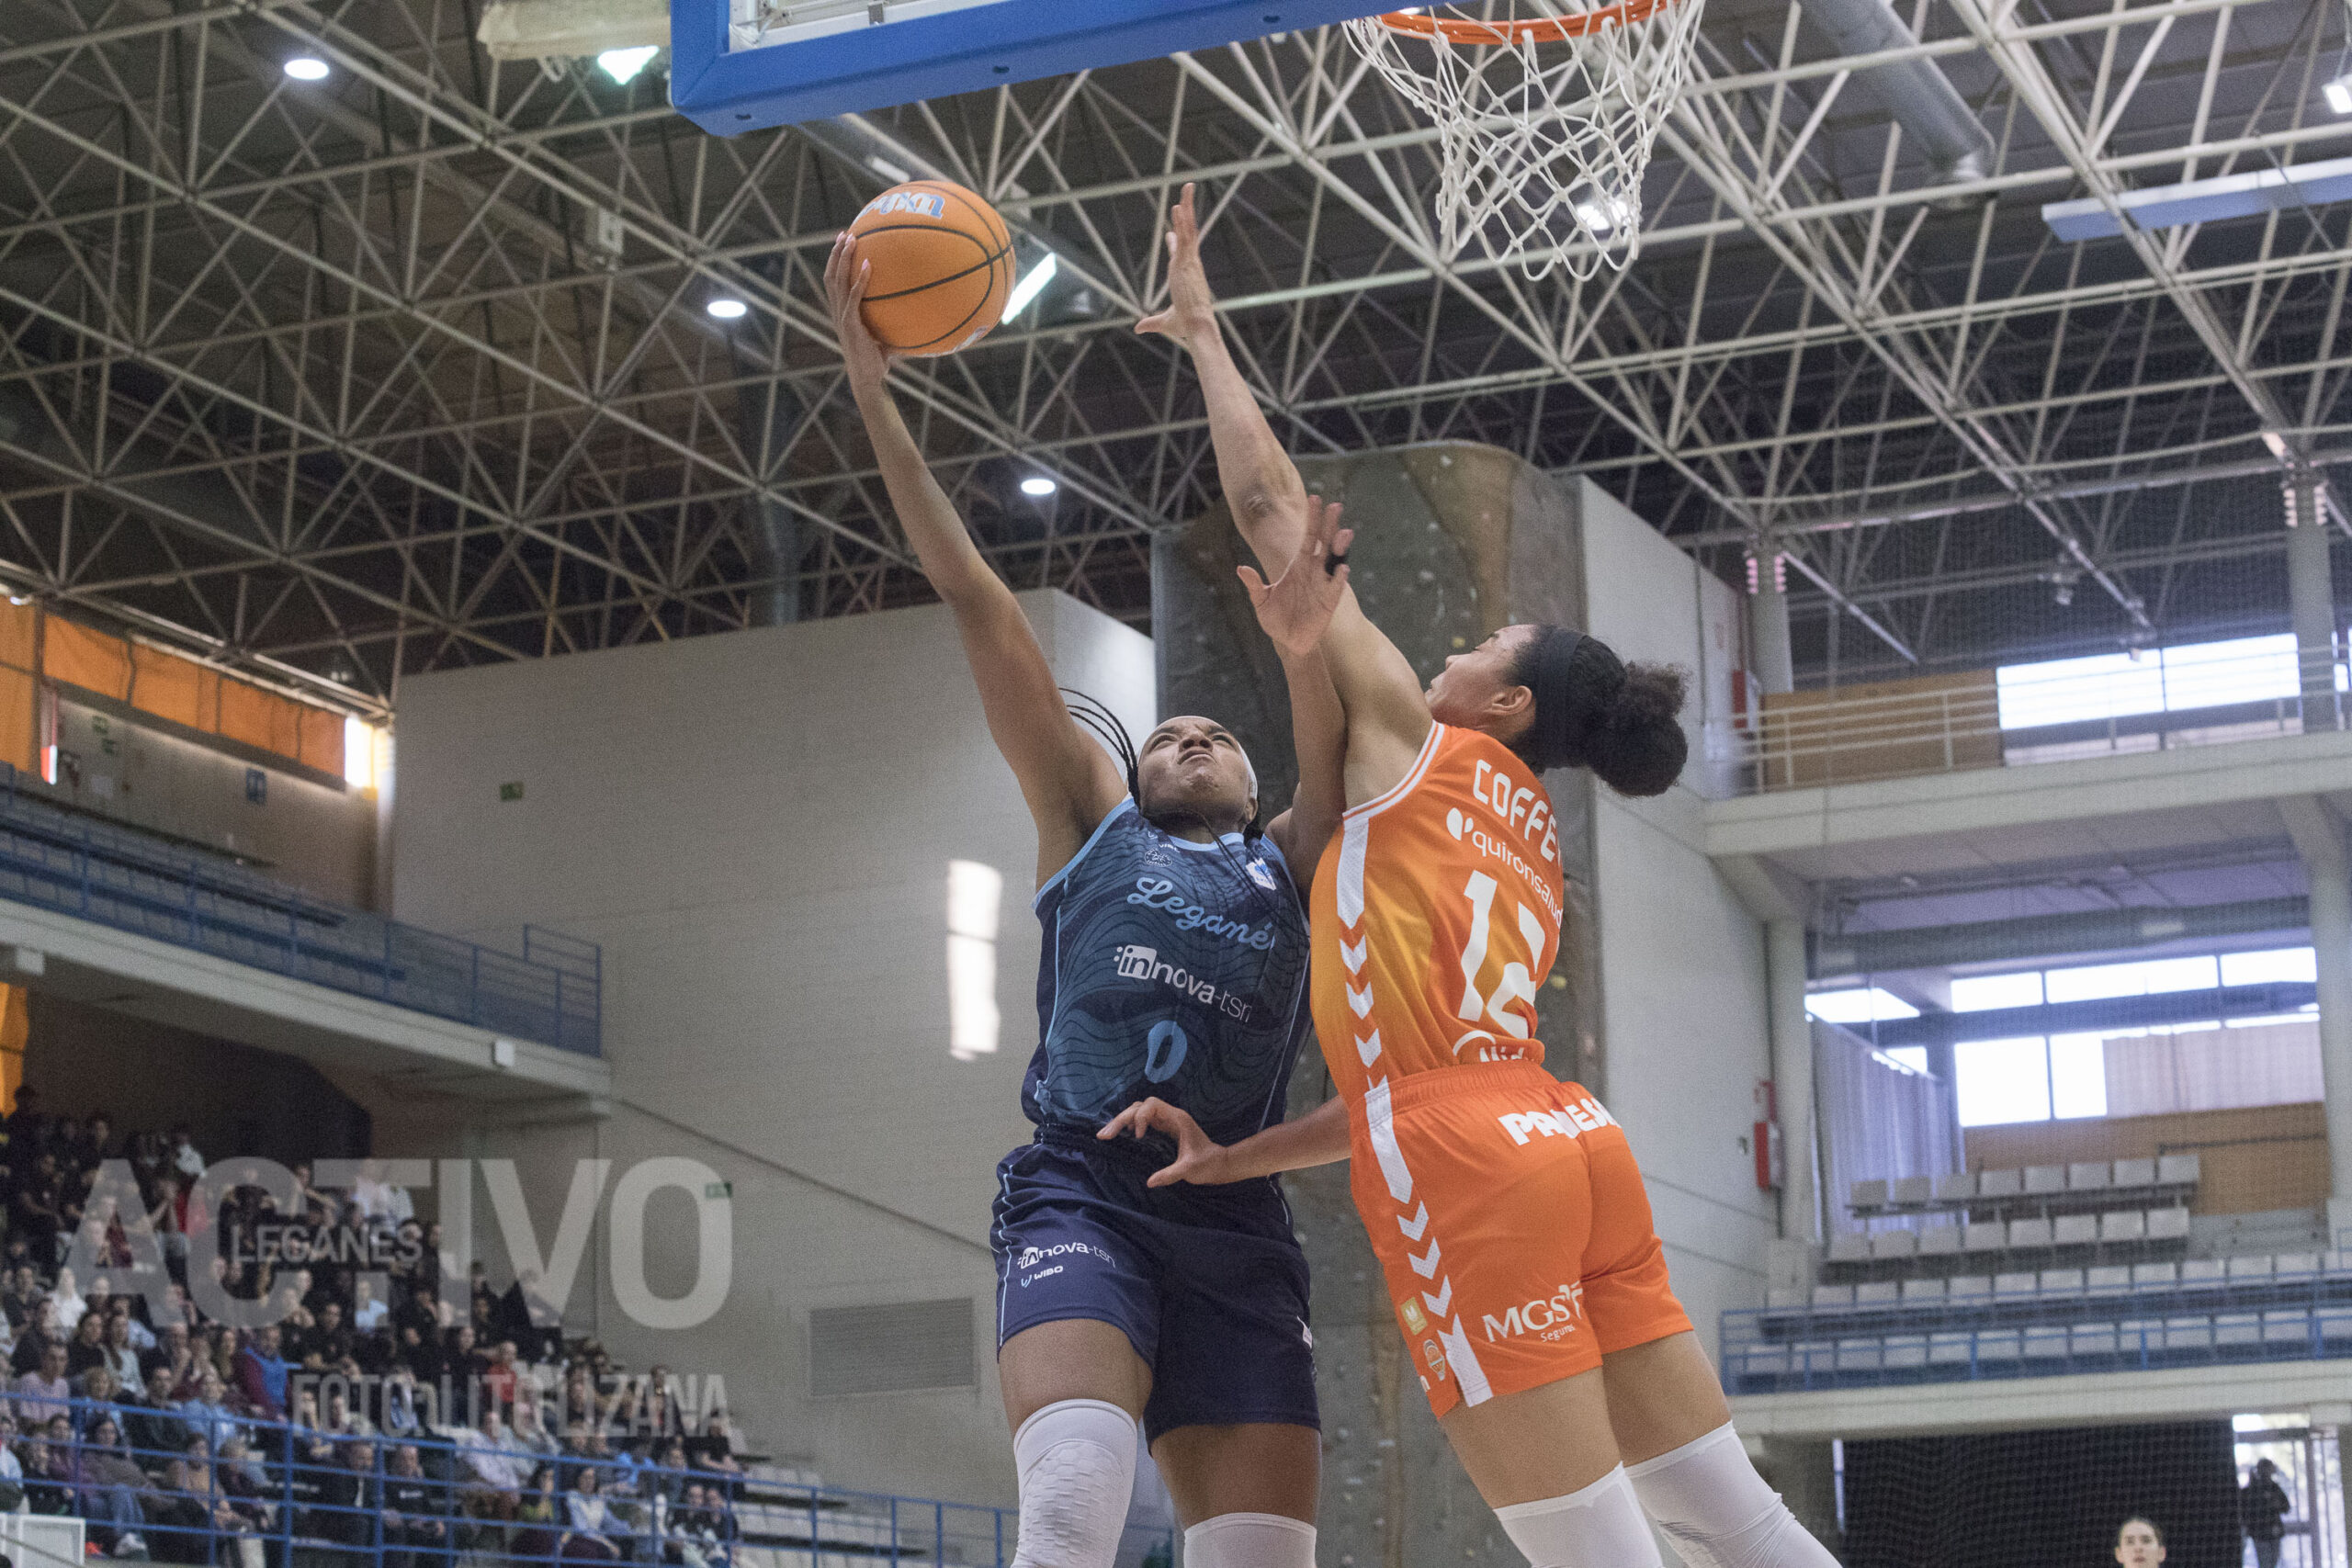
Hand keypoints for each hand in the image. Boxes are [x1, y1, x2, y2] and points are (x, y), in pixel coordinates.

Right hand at [824, 233, 895, 390]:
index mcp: (842, 313)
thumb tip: (915, 310)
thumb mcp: (883, 335)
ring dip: (843, 259)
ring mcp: (842, 318)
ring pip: (837, 281)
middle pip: (831, 275)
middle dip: (836, 253)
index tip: (843, 243)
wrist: (868, 380)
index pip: (833, 281)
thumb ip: (891, 320)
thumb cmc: (877, 361)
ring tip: (851, 239)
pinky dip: (860, 279)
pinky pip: (854, 297)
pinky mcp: (851, 325)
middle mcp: (838, 312)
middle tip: (844, 233)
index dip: (835, 262)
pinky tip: (870, 264)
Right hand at [1097, 1098, 1232, 1186]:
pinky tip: (1121, 1137)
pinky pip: (1142, 1122)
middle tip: (1104, 1136)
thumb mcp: (1190, 1170)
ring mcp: (1166, 1122)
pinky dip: (1129, 1126)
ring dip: (1122, 1121)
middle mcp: (1169, 1116)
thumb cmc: (1207, 1164)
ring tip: (1107, 1135)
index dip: (1140, 1116)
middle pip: (1139, 1107)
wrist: (1219, 1164)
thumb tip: (1149, 1182)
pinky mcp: (1163, 1130)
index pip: (1151, 1105)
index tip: (1138, 1136)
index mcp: (1176, 1119)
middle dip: (1121, 1119)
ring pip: (1139, 1112)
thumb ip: (1171, 1174)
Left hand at [1134, 183, 1216, 353]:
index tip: (1171, 231)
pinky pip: (1186, 236)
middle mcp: (1189, 264)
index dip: (1175, 239)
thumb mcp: (1165, 321)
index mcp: (1186, 274)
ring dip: (1187, 207)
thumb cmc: (1186, 326)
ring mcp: (1189, 261)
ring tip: (1187, 187)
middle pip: (1189, 232)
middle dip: (1187, 212)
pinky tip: (1177, 207)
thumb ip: (1151, 322)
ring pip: (1189, 228)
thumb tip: (1138, 327)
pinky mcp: (1187, 262)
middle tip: (1186, 193)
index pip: (1181, 251)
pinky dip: (1182, 221)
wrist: (1196, 326)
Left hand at [1236, 496, 1350, 661]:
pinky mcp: (1329, 601)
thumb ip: (1253, 585)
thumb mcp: (1261, 602)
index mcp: (1297, 566)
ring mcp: (1323, 585)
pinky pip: (1336, 586)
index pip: (1307, 537)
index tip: (1315, 499)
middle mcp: (1313, 571)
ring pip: (1334, 560)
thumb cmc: (1276, 620)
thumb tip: (1240, 569)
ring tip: (1345, 533)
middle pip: (1324, 543)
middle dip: (1330, 525)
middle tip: (1335, 506)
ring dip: (1340, 547)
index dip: (1312, 519)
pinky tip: (1341, 568)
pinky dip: (1339, 577)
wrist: (1290, 643)